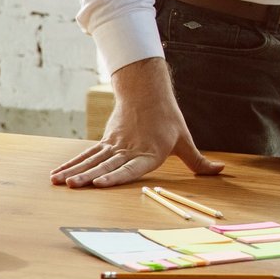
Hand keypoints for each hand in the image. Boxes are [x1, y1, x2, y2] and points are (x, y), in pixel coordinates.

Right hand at [49, 57, 223, 187]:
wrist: (147, 92)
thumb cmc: (168, 120)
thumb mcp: (185, 140)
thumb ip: (198, 161)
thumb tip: (221, 171)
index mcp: (149, 153)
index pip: (131, 167)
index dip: (115, 176)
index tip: (99, 183)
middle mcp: (129, 150)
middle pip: (107, 164)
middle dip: (88, 176)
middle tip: (73, 186)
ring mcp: (114, 145)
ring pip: (92, 159)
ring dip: (75, 171)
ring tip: (59, 182)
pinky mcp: (106, 141)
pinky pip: (86, 154)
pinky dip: (72, 164)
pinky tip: (58, 175)